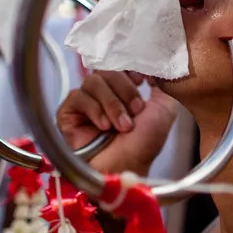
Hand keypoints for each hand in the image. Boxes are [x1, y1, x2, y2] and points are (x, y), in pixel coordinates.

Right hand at [58, 71, 179, 175]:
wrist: (125, 169)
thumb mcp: (164, 110)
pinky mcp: (68, 114)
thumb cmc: (143, 145)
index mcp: (123, 91)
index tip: (142, 81)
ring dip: (112, 103)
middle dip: (125, 90)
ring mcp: (84, 104)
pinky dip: (94, 110)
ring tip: (120, 126)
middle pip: (107, 69)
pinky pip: (77, 96)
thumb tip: (155, 67)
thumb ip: (163, 85)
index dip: (129, 68)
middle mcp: (103, 95)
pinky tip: (103, 127)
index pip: (119, 63)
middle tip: (135, 112)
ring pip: (93, 81)